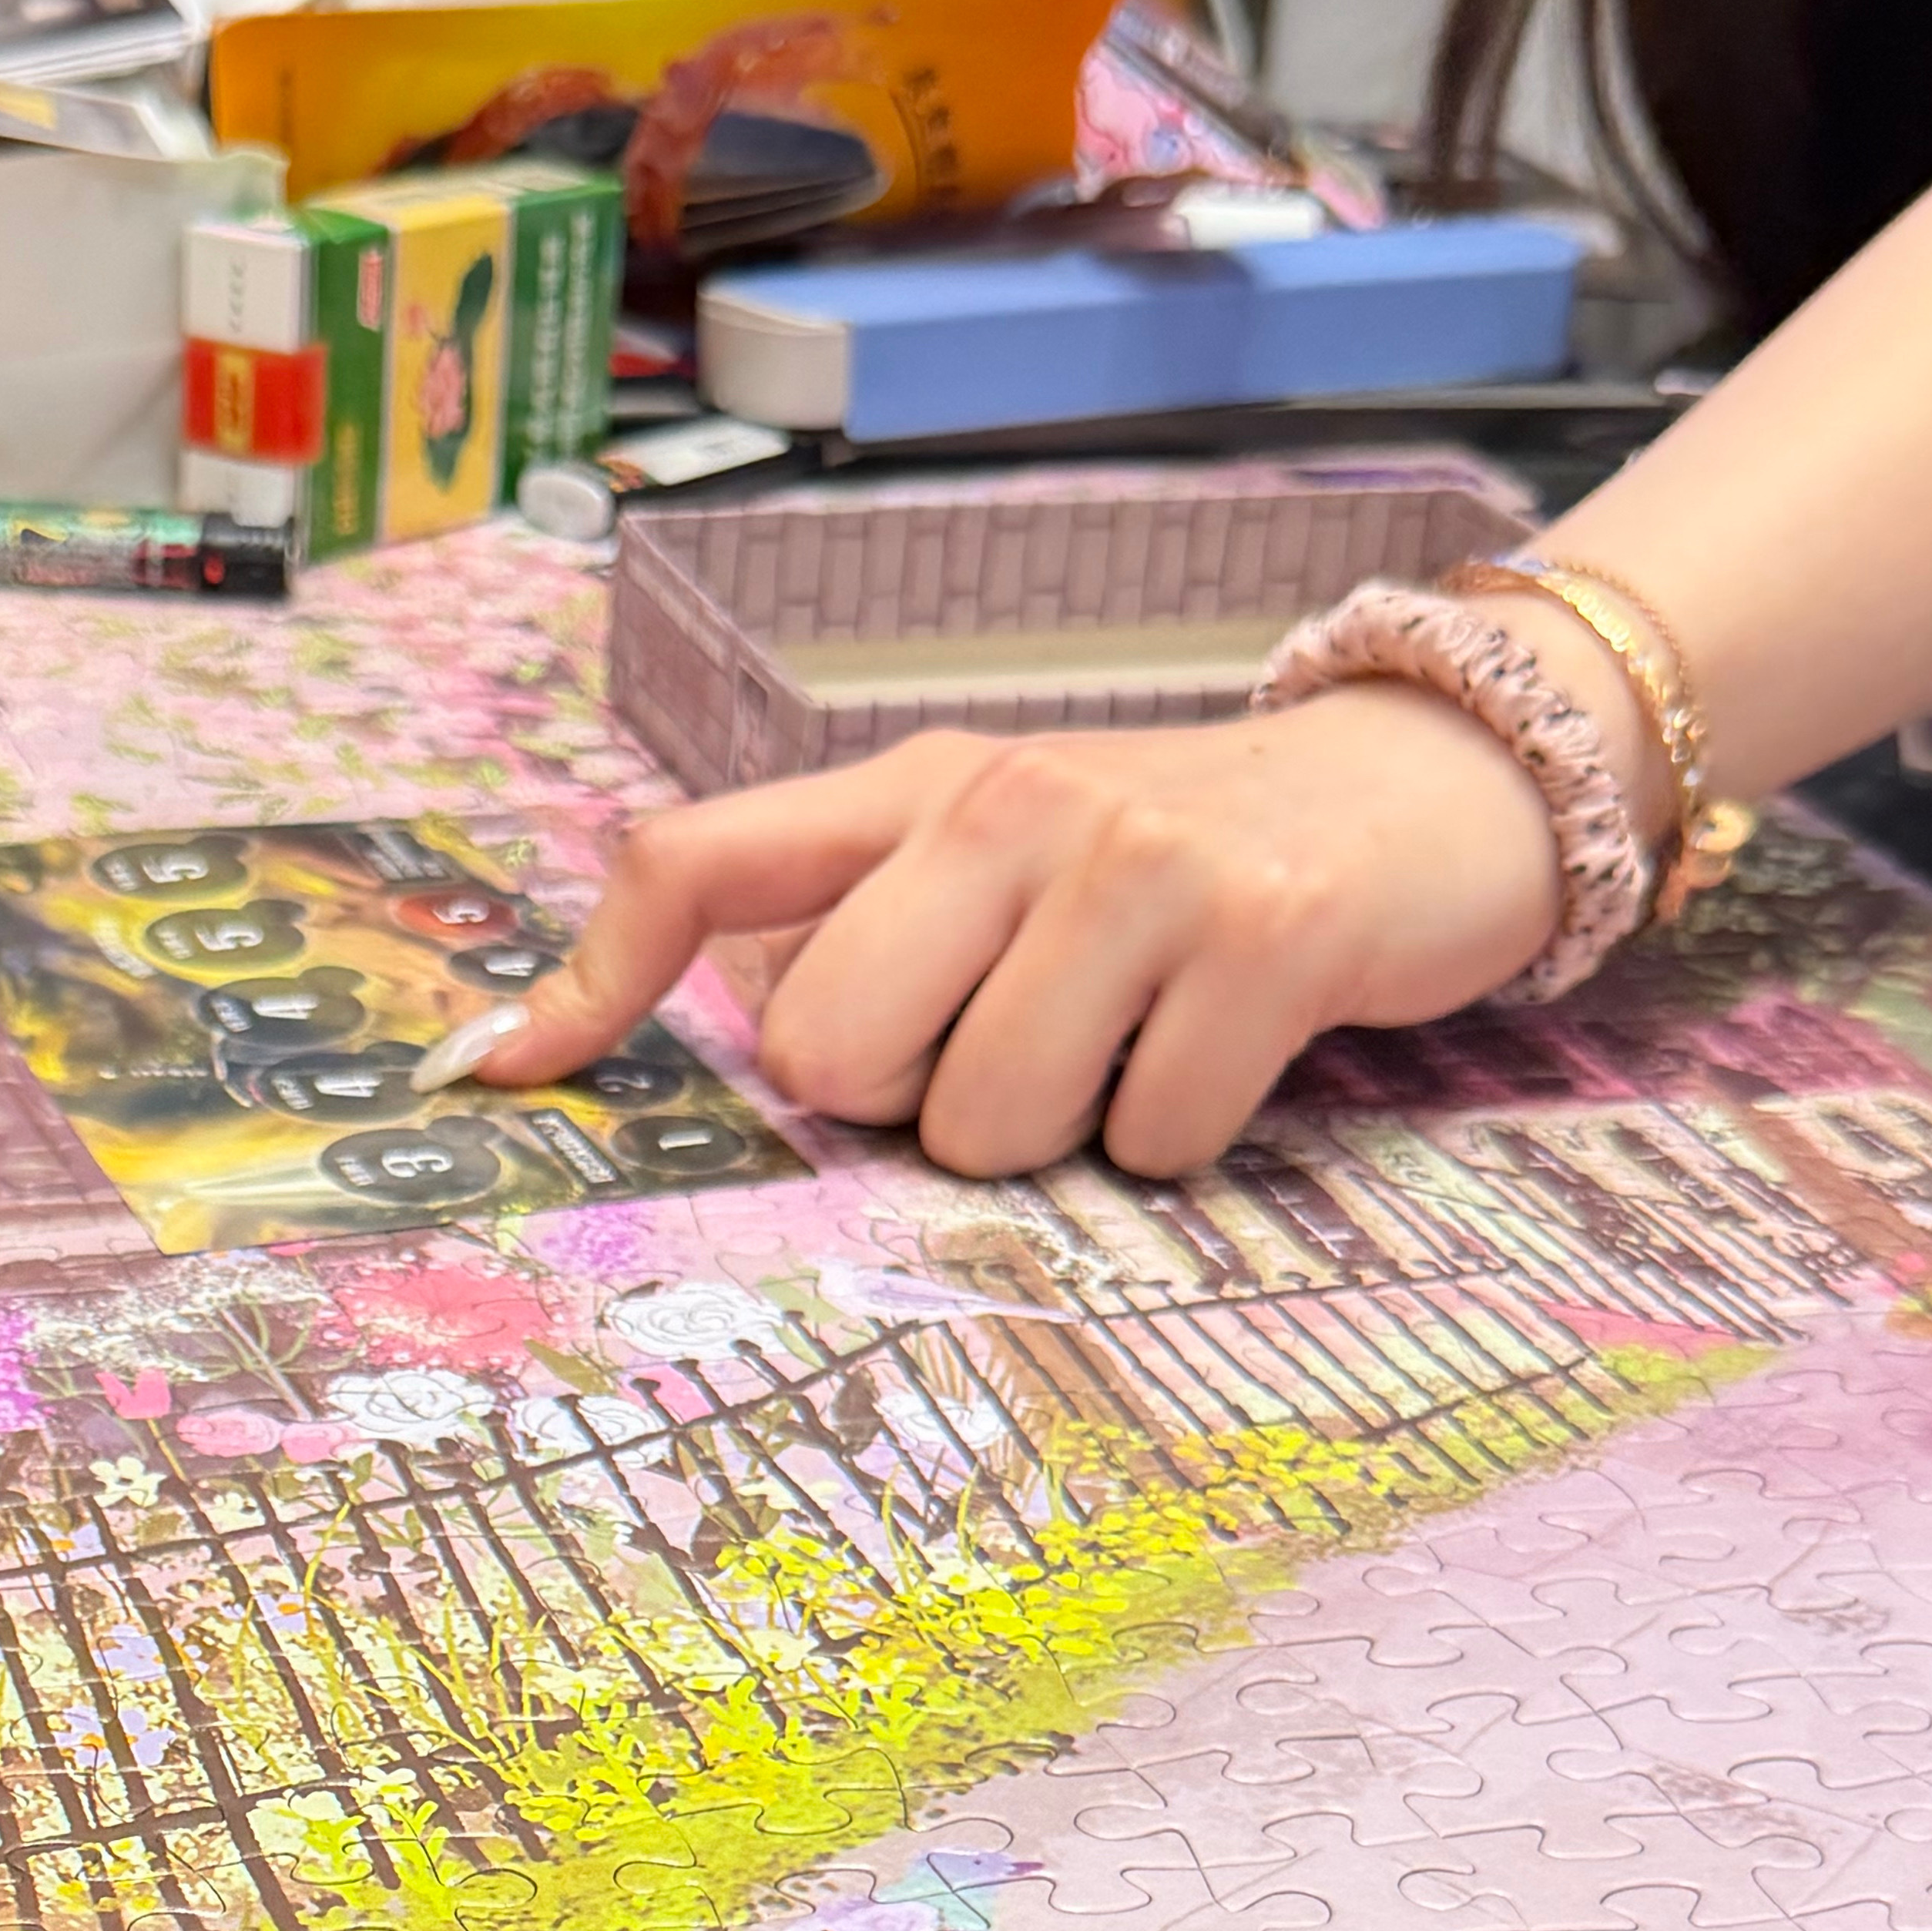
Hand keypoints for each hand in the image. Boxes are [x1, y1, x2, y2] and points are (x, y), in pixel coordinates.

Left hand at [477, 682, 1570, 1178]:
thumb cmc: (1178, 865)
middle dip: (913, 1107)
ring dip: (1059, 1137)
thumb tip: (708, 1039)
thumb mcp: (995, 859)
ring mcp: (1133, 863)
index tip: (502, 1081)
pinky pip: (1145, 1144)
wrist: (1429, 786)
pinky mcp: (1263, 936)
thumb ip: (849, 931)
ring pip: (987, 1128)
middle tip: (1016, 1051)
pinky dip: (1181, 1141)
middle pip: (832, 1058)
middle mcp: (1001, 806)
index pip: (693, 864)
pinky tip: (1227, 1053)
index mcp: (911, 793)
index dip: (587, 983)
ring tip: (1132, 1045)